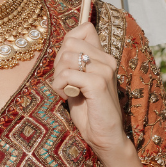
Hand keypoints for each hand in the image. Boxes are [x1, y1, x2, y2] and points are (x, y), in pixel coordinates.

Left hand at [50, 21, 126, 158]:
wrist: (106, 137)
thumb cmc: (90, 112)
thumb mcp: (79, 82)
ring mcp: (104, 70)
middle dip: (58, 62)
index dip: (67, 43)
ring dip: (58, 76)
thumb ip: (74, 64)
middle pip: (69, 42)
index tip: (66, 64)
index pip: (84, 29)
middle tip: (63, 81)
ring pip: (67, 57)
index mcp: (104, 57)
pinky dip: (60, 85)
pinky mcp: (98, 84)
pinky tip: (67, 96)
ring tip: (66, 90)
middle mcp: (107, 60)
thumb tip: (61, 49)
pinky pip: (68, 74)